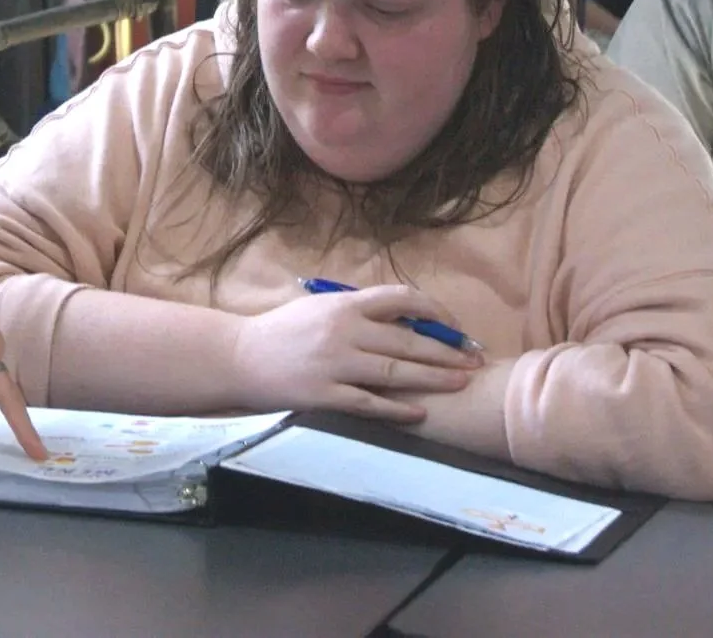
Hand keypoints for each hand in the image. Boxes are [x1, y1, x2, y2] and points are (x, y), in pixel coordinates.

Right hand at [228, 285, 483, 423]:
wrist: (239, 358)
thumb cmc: (281, 331)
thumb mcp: (319, 307)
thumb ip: (357, 310)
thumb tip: (403, 317)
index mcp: (344, 303)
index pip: (401, 298)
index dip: (434, 310)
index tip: (454, 326)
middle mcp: (344, 330)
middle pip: (407, 339)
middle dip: (446, 351)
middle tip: (474, 360)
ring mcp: (335, 364)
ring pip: (395, 371)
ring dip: (433, 378)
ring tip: (461, 383)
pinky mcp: (325, 394)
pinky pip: (370, 403)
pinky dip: (397, 409)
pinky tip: (420, 413)